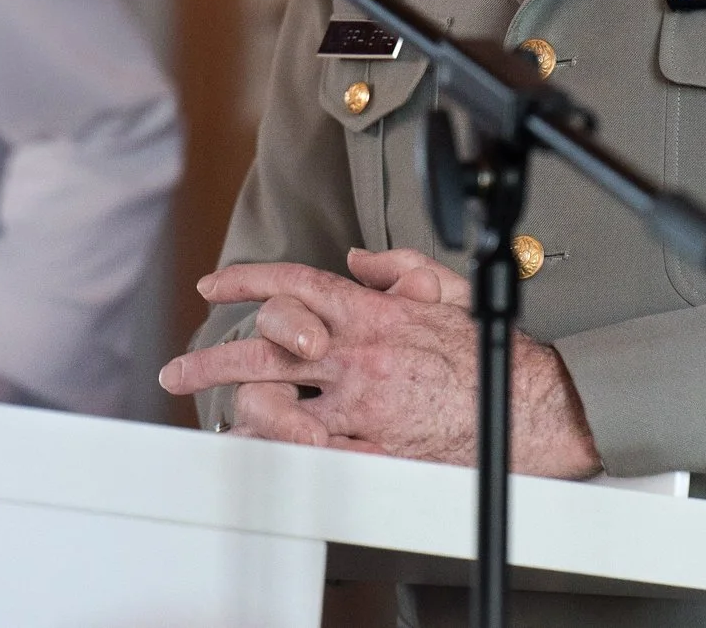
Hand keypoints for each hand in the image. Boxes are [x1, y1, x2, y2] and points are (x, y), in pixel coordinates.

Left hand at [159, 247, 598, 477]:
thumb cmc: (486, 352)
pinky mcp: (371, 446)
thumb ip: (394, 266)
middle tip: (176, 367)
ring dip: (233, 402)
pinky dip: (270, 446)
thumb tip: (354, 257)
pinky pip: (305, 448)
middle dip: (210, 357)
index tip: (212, 286)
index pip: (292, 284)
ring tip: (204, 405)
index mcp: (370, 313)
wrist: (528, 408)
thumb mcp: (442, 286)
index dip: (245, 281)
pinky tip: (247, 443)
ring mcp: (359, 405)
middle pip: (263, 350)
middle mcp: (356, 356)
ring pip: (275, 400)